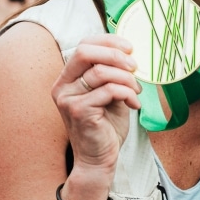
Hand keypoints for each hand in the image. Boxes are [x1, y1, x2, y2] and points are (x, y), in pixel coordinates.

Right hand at [50, 34, 140, 173]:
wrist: (100, 159)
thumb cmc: (106, 125)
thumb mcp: (110, 93)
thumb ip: (112, 73)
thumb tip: (131, 52)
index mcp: (68, 77)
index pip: (84, 45)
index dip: (109, 41)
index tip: (131, 48)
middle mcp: (62, 86)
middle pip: (85, 51)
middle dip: (116, 54)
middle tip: (135, 67)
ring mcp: (67, 98)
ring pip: (101, 71)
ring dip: (127, 78)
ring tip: (137, 91)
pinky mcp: (78, 111)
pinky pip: (108, 90)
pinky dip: (127, 94)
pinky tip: (134, 105)